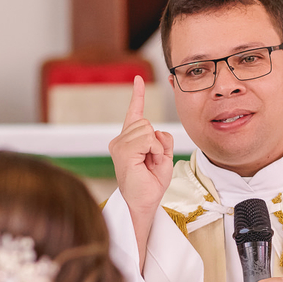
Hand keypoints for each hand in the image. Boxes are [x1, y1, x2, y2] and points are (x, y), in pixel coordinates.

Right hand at [109, 76, 173, 269]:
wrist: (143, 203)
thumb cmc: (151, 184)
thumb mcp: (163, 158)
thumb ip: (163, 141)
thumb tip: (158, 131)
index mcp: (129, 140)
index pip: (134, 113)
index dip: (137, 95)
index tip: (138, 79)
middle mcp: (120, 140)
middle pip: (146, 122)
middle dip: (157, 141)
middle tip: (152, 161)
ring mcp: (119, 144)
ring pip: (147, 128)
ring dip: (156, 147)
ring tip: (148, 163)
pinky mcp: (122, 150)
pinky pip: (148, 138)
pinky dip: (154, 150)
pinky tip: (147, 162)